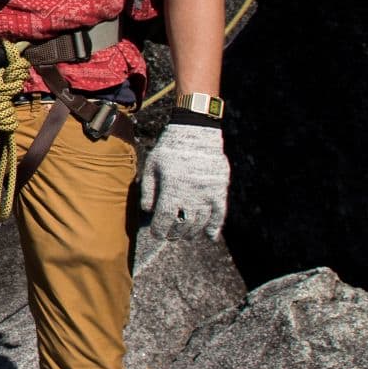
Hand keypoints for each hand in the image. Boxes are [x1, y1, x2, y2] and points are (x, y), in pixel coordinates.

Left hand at [137, 122, 227, 238]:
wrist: (196, 132)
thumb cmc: (169, 149)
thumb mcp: (151, 165)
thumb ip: (148, 189)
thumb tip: (147, 210)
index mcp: (171, 188)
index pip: (164, 219)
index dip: (160, 230)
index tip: (157, 234)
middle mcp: (190, 194)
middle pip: (182, 224)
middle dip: (175, 233)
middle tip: (170, 236)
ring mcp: (207, 193)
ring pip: (200, 222)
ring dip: (192, 232)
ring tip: (185, 235)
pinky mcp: (219, 190)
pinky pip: (219, 214)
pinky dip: (215, 227)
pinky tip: (209, 236)